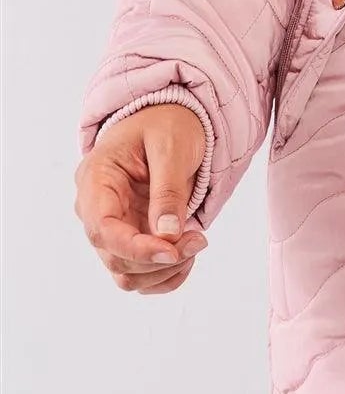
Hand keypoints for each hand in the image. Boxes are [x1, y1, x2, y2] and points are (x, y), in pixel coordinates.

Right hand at [75, 103, 209, 292]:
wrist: (171, 119)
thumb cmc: (167, 123)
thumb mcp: (171, 146)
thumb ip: (167, 190)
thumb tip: (167, 235)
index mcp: (96, 179)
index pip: (103, 230)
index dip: (135, 248)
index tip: (172, 251)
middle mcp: (96, 209)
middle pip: (115, 258)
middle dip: (159, 259)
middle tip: (199, 239)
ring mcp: (113, 227)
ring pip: (127, 274)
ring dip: (165, 270)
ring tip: (197, 242)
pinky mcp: (131, 239)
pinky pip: (142, 274)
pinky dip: (166, 275)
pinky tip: (188, 254)